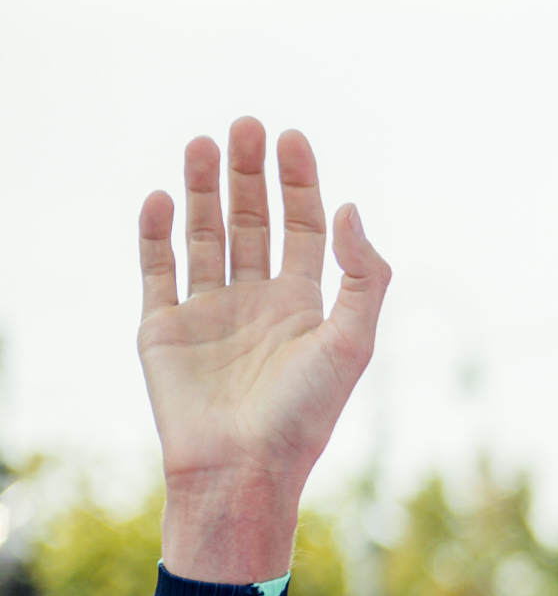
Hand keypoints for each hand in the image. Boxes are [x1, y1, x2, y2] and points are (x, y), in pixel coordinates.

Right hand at [137, 119, 389, 580]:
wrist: (242, 469)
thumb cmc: (305, 414)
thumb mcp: (352, 342)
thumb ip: (362, 276)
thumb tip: (350, 207)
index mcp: (304, 306)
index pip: (303, 229)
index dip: (300, 185)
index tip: (292, 139)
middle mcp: (256, 303)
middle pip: (252, 223)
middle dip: (249, 175)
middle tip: (245, 126)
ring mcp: (207, 313)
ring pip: (205, 236)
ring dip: (204, 190)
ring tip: (204, 143)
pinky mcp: (163, 329)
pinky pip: (156, 270)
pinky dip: (158, 233)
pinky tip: (164, 198)